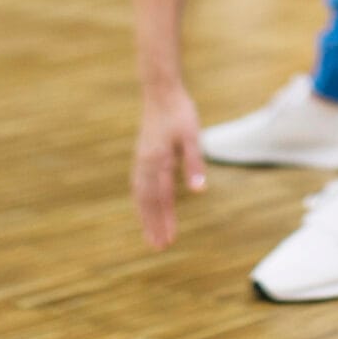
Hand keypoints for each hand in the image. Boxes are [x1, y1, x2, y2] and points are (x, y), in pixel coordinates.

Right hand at [131, 87, 206, 249]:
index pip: (161, 198)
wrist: (161, 91)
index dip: (164, 220)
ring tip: (149, 234)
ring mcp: (141, 160)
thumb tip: (199, 190)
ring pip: (140, 194)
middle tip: (158, 247)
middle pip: (147, 201)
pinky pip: (139, 185)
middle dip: (152, 224)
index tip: (168, 240)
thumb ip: (194, 164)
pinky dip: (141, 201)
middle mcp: (145, 164)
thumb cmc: (179, 113)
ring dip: (145, 215)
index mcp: (157, 161)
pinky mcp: (142, 155)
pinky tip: (146, 207)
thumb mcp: (192, 137)